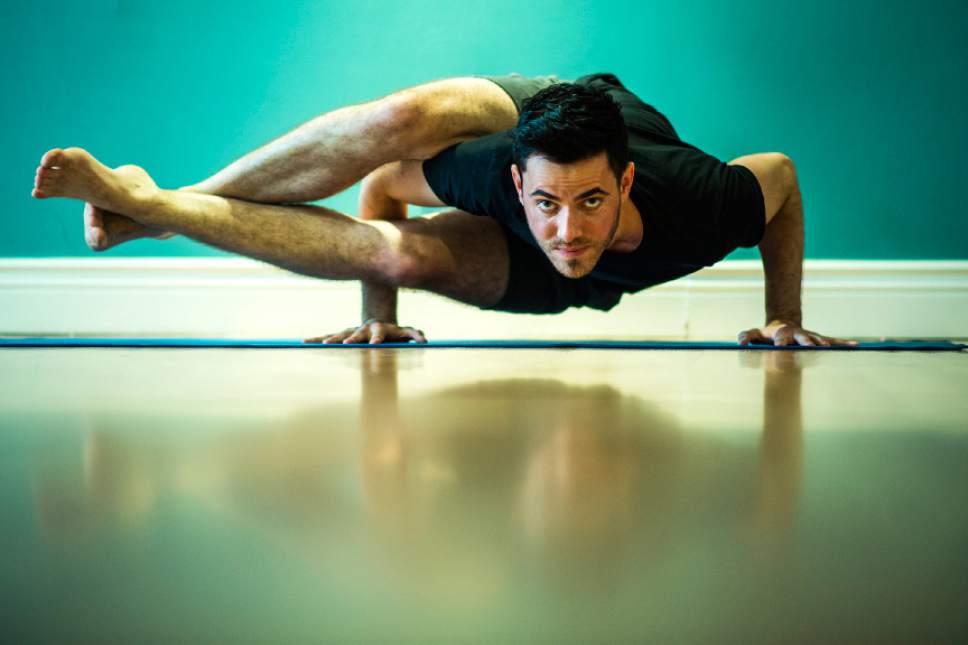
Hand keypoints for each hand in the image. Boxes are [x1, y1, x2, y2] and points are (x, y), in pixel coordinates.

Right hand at [303, 320, 426, 344]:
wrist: (378, 320)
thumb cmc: (394, 331)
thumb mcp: (406, 332)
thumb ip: (414, 335)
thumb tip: (425, 339)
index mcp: (379, 329)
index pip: (378, 334)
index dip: (377, 340)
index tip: (375, 346)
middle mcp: (362, 328)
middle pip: (356, 334)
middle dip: (352, 339)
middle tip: (346, 345)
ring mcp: (351, 331)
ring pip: (339, 334)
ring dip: (330, 339)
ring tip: (320, 345)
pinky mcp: (342, 335)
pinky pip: (327, 336)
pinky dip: (316, 339)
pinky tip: (303, 343)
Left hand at [737, 320, 857, 346]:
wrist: (783, 325)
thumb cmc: (766, 334)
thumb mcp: (754, 333)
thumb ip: (746, 336)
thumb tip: (740, 343)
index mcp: (782, 332)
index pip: (781, 337)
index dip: (780, 342)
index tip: (780, 349)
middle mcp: (798, 333)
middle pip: (803, 337)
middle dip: (806, 342)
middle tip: (811, 347)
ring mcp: (810, 336)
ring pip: (819, 339)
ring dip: (825, 343)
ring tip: (831, 347)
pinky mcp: (819, 340)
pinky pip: (833, 341)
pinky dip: (844, 343)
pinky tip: (856, 345)